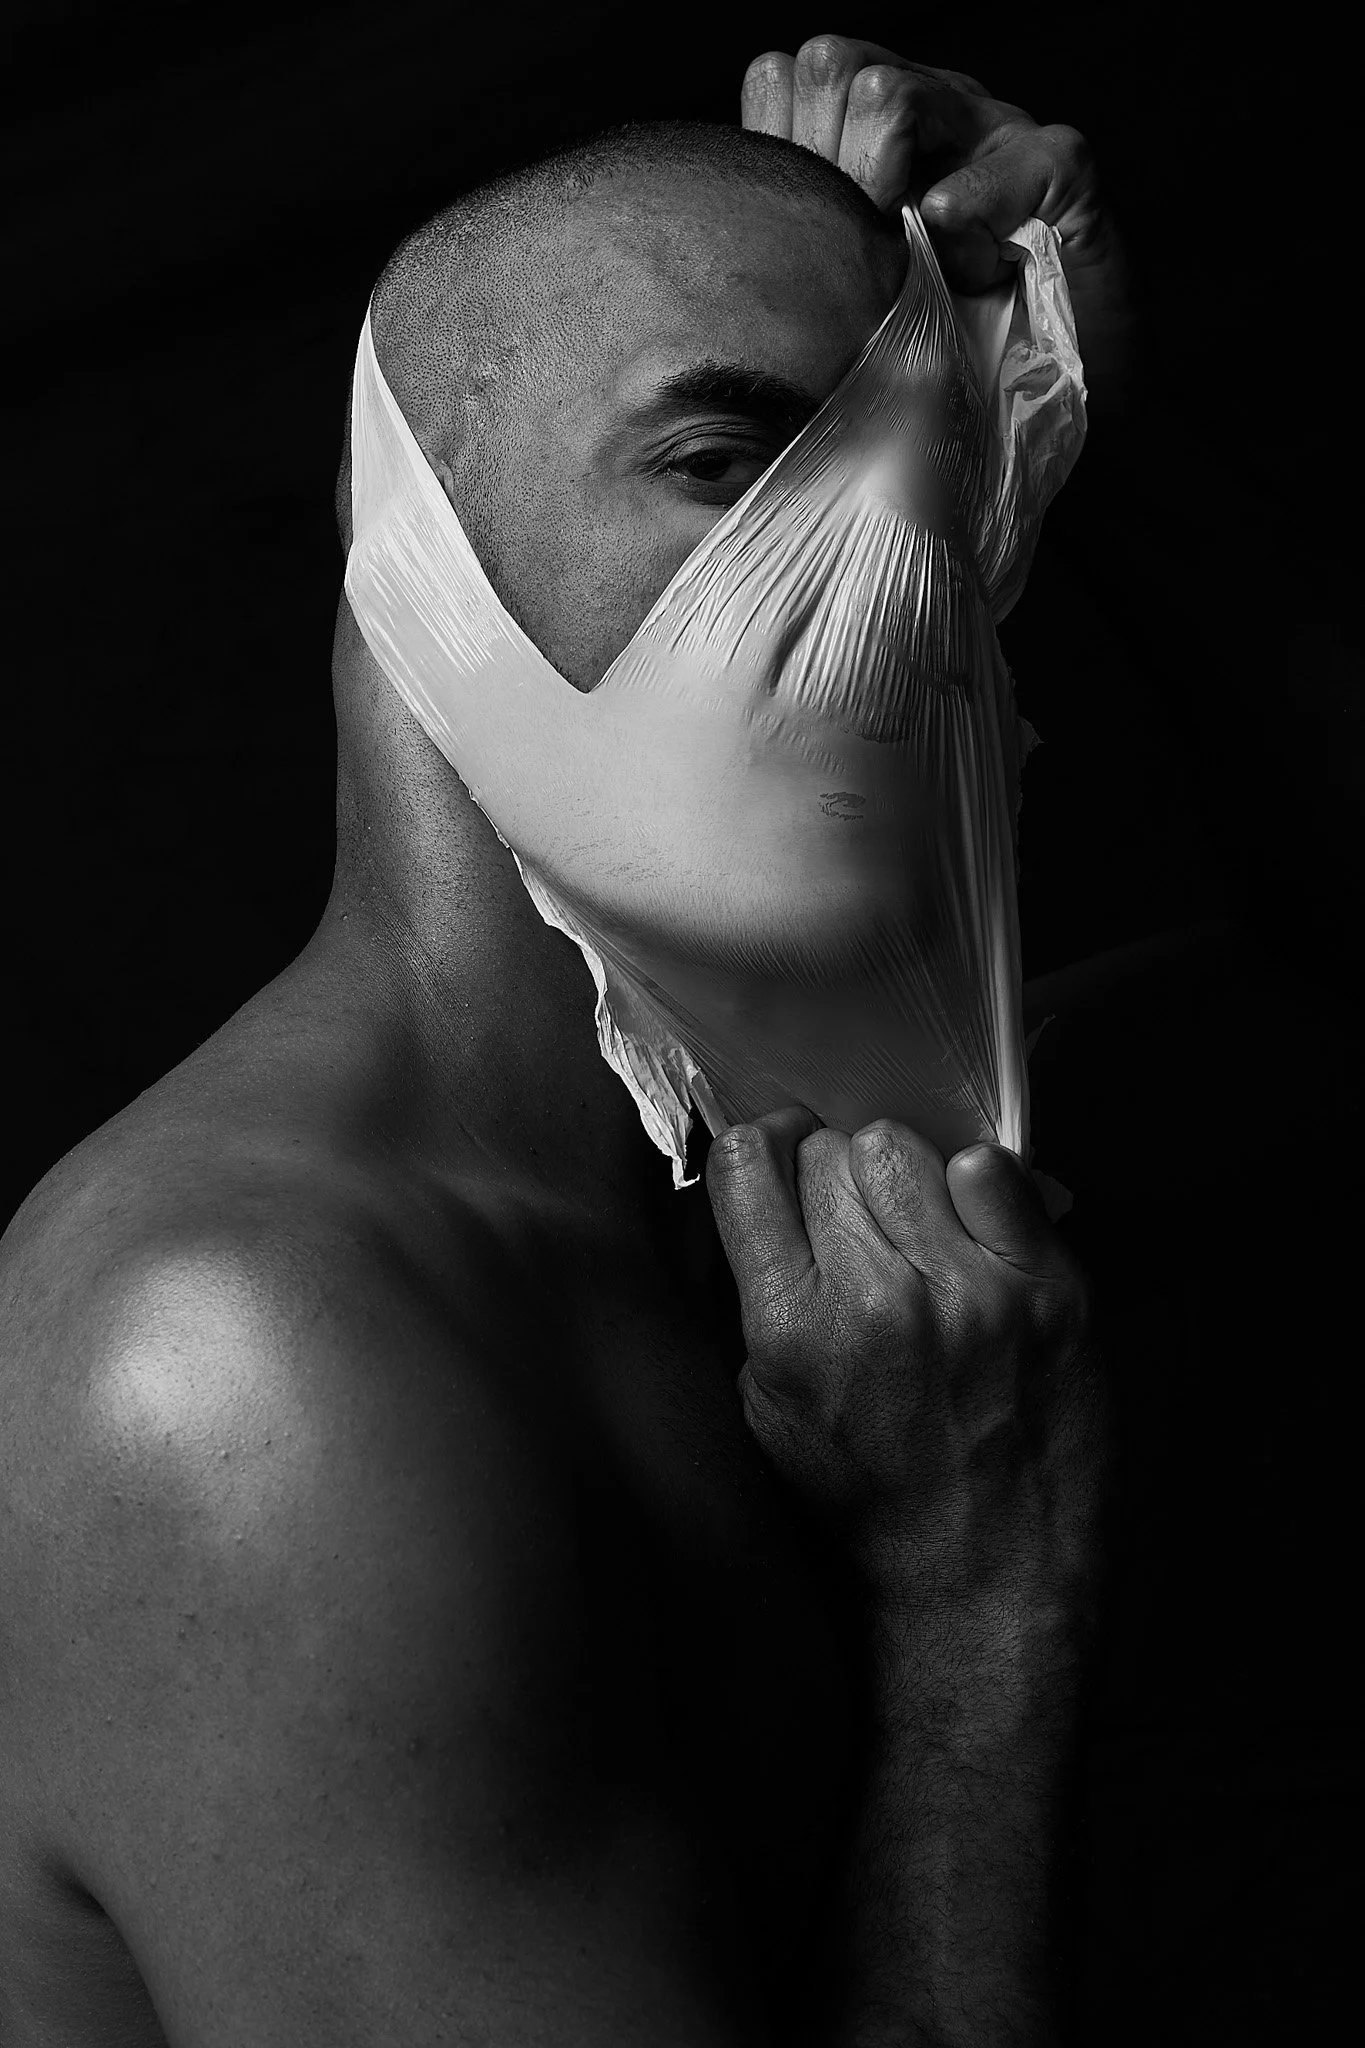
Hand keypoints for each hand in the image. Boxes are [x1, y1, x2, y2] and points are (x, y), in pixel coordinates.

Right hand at [706, 1107, 1106, 1629]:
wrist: (988, 1578)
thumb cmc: (872, 1500)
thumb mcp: (768, 1411)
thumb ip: (756, 1297)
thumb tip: (758, 1194)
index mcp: (792, 1330)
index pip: (748, 1163)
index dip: (762, 1153)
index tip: (780, 1169)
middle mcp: (877, 1301)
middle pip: (829, 1151)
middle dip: (832, 1182)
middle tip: (856, 1232)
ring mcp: (970, 1292)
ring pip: (903, 1148)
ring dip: (902, 1183)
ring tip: (917, 1238)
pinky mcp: (1048, 1291)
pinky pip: (992, 1170)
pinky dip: (978, 1190)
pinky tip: (974, 1238)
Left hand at [742, 34, 1133, 386]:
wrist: (1037, 409)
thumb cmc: (932, 359)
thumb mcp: (841, 301)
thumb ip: (797, 245)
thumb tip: (738, 232)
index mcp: (868, 131)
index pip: (785, 79)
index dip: (785, 153)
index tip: (810, 237)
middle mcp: (931, 109)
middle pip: (830, 66)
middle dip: (830, 167)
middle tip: (864, 250)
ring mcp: (995, 128)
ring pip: (891, 92)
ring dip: (890, 188)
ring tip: (920, 262)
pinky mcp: (1062, 167)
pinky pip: (1004, 157)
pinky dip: (976, 214)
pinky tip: (972, 268)